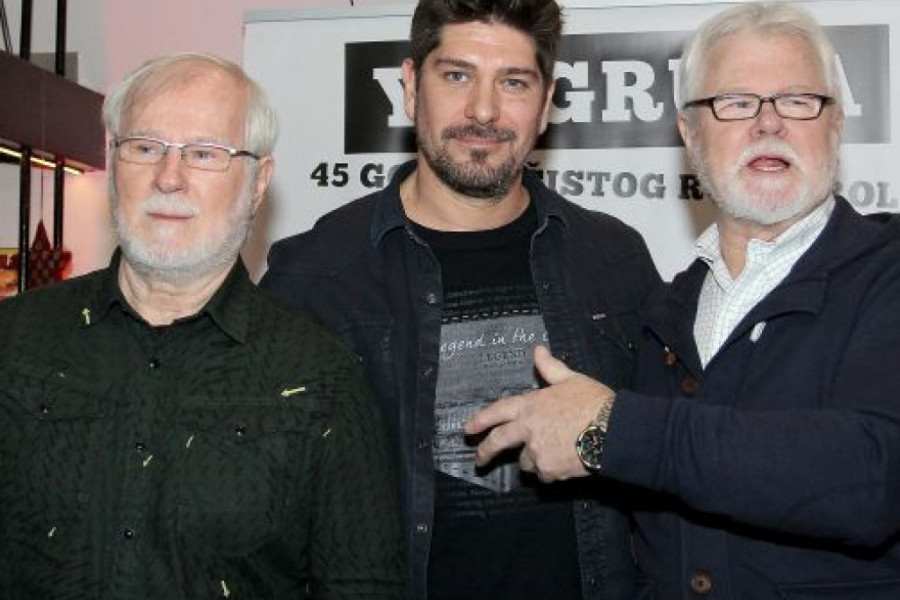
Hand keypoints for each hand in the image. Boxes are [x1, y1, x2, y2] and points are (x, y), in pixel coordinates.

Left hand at [464, 345, 615, 481]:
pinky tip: (563, 463)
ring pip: (525, 461)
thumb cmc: (593, 401)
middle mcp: (528, 430)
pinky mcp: (550, 470)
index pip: (497, 412)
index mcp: (530, 405)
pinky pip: (544, 474)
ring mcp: (537, 452)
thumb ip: (550, 367)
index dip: (480, 420)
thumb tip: (538, 349)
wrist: (614, 430)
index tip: (468, 430)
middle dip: (486, 452)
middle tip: (480, 460)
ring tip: (550, 453)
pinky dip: (549, 470)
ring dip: (531, 459)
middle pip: (498, 443)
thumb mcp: (571, 379)